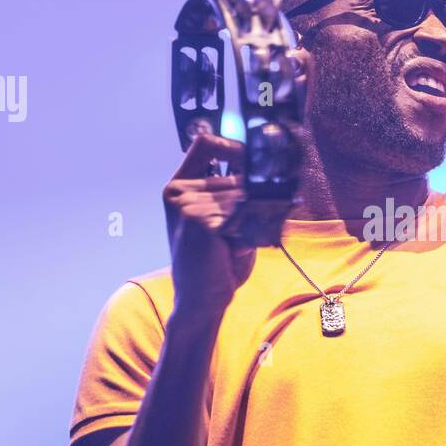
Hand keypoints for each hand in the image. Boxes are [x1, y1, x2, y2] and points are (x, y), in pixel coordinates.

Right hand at [162, 130, 254, 321]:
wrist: (200, 301)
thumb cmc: (215, 261)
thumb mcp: (222, 220)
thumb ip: (233, 193)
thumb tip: (267, 169)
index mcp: (178, 187)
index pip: (206, 144)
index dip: (233, 145)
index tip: (253, 160)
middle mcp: (179, 193)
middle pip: (236, 177)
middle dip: (254, 202)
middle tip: (252, 229)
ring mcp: (188, 206)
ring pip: (245, 198)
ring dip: (254, 222)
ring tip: (237, 245)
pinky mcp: (201, 222)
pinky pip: (246, 216)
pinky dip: (252, 234)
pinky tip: (234, 252)